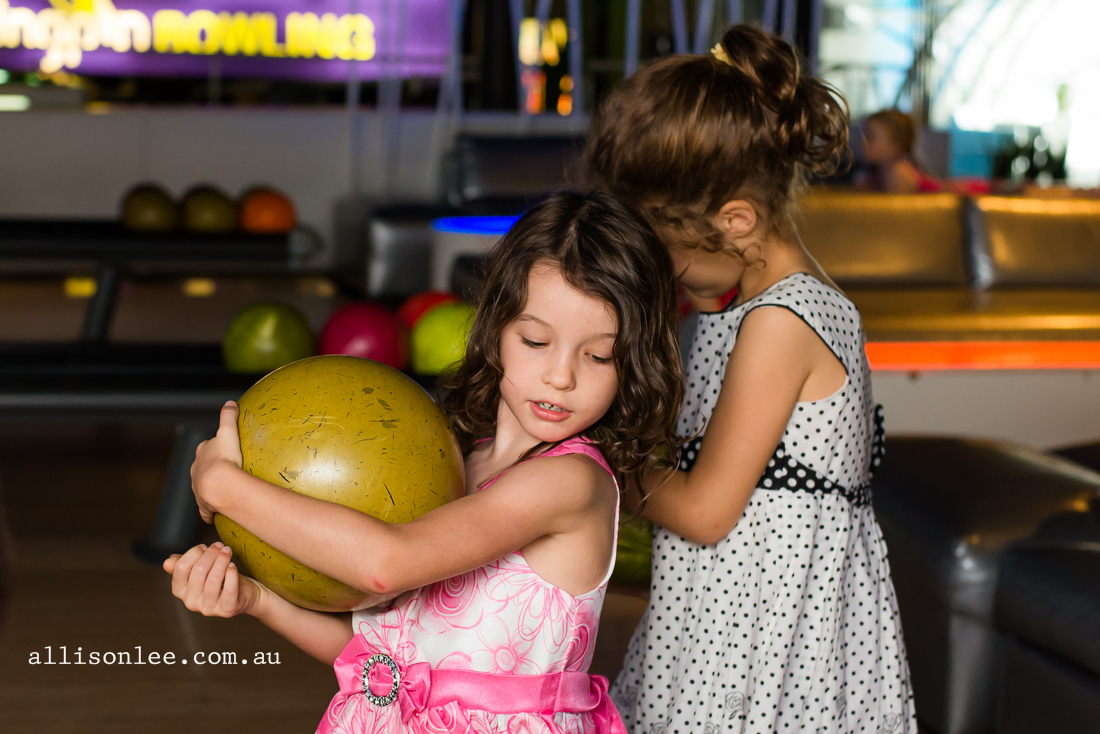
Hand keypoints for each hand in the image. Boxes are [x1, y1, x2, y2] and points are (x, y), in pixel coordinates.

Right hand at [164, 543, 263, 617]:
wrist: (243, 594)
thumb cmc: (219, 578)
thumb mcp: (199, 569)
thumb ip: (183, 564)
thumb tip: (167, 563)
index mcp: (180, 591)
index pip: (180, 567)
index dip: (194, 552)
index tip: (205, 546)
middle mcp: (190, 602)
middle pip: (198, 570)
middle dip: (211, 554)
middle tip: (221, 546)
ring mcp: (208, 608)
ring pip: (214, 579)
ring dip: (223, 560)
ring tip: (228, 551)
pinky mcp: (226, 610)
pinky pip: (229, 589)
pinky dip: (232, 574)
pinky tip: (233, 566)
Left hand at [191, 401, 244, 522]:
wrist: (219, 485)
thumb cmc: (224, 458)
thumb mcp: (228, 433)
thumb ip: (228, 417)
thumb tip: (231, 402)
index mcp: (202, 453)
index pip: (206, 448)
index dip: (214, 448)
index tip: (224, 451)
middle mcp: (196, 470)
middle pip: (202, 467)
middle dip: (210, 469)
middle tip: (225, 471)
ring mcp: (198, 488)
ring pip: (202, 487)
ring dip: (209, 489)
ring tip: (220, 492)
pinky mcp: (203, 504)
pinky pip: (206, 508)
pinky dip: (208, 511)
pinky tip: (213, 515)